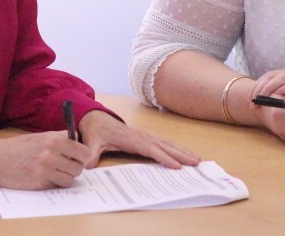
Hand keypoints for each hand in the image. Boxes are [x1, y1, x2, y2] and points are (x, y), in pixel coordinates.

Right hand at [0, 132, 90, 188]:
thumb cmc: (19, 147)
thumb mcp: (41, 136)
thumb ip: (60, 139)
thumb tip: (79, 147)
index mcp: (54, 139)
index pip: (83, 151)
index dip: (82, 155)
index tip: (78, 157)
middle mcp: (51, 154)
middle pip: (79, 167)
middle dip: (74, 168)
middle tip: (65, 166)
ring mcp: (45, 170)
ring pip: (70, 179)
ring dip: (65, 177)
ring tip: (54, 172)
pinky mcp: (39, 183)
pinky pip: (57, 186)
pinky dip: (54, 183)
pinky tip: (44, 177)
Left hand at [78, 110, 200, 168]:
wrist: (96, 118)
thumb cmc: (96, 130)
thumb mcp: (91, 142)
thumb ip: (91, 153)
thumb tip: (88, 165)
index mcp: (129, 138)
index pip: (149, 149)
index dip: (163, 157)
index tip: (176, 166)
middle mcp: (140, 135)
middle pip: (163, 145)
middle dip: (180, 154)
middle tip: (196, 162)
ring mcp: (145, 135)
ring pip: (167, 143)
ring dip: (182, 151)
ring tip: (197, 159)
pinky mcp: (146, 137)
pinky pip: (164, 142)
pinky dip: (176, 148)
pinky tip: (185, 153)